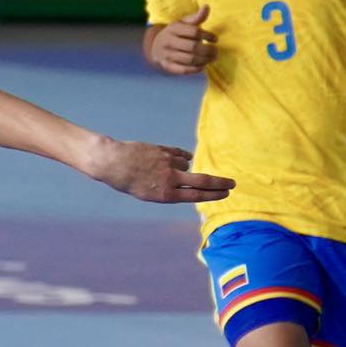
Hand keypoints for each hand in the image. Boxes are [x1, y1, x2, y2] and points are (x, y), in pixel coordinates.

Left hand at [80, 136, 232, 202]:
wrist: (111, 162)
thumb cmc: (128, 180)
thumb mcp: (148, 192)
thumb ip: (170, 188)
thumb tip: (189, 177)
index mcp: (165, 195)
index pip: (197, 195)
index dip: (214, 195)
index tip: (227, 193)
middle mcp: (169, 180)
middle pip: (203, 181)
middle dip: (220, 183)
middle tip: (233, 184)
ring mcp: (168, 164)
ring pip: (185, 165)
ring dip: (178, 167)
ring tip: (156, 169)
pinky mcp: (165, 151)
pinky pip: (179, 155)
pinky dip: (178, 157)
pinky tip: (169, 159)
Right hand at [148, 4, 215, 73]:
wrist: (155, 46)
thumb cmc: (176, 33)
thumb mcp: (184, 23)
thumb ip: (197, 17)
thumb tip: (207, 7)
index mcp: (173, 29)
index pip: (194, 32)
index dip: (208, 35)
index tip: (215, 39)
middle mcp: (168, 41)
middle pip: (193, 47)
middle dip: (208, 50)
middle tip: (216, 51)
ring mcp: (166, 55)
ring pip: (189, 60)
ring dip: (204, 60)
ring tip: (212, 58)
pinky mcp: (167, 66)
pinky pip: (183, 70)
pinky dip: (195, 69)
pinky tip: (202, 66)